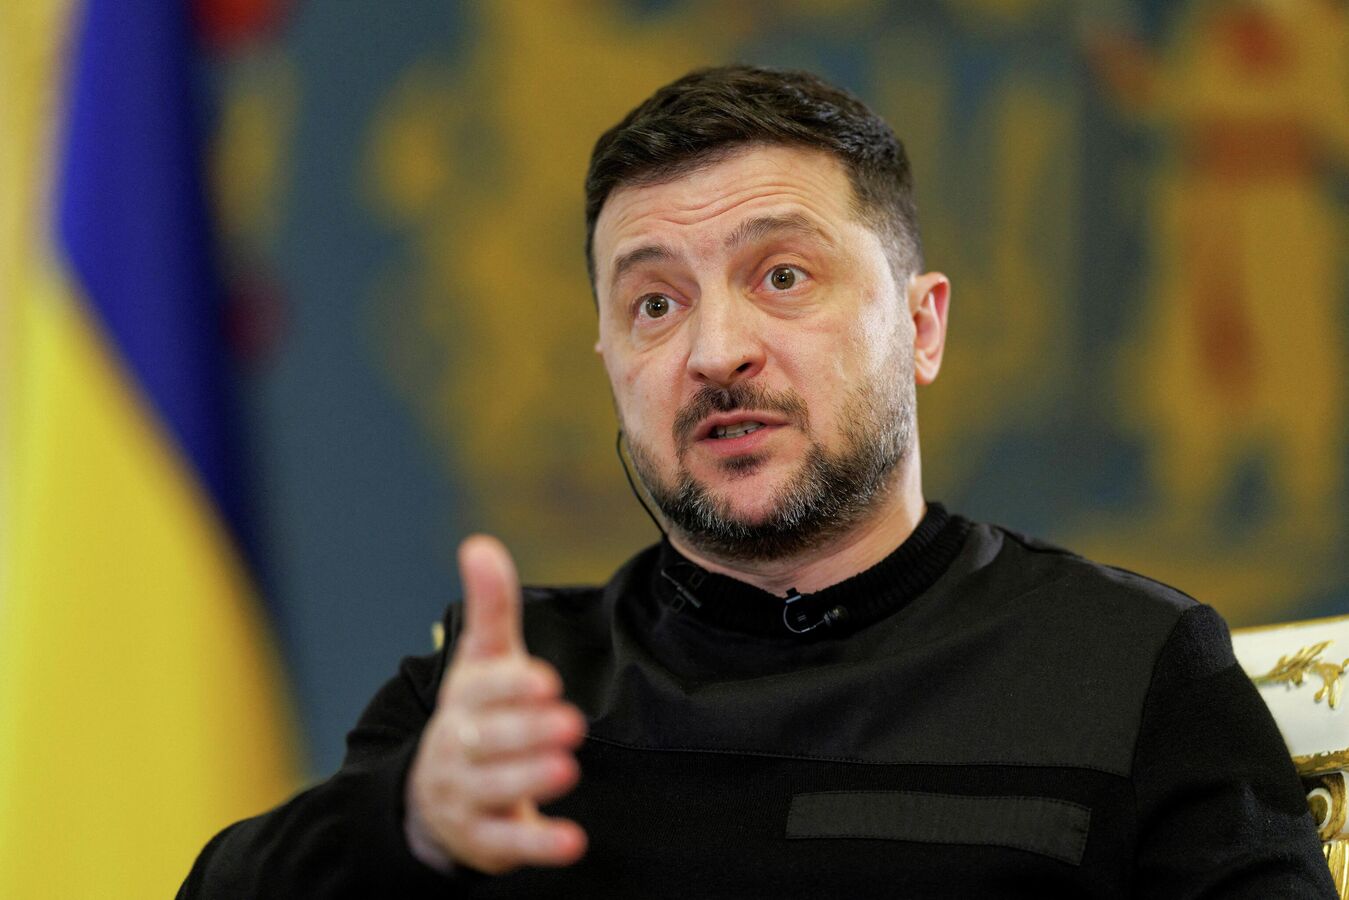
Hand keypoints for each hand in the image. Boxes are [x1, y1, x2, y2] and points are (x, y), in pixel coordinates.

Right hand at [405, 535, 587, 873]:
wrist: (430, 797)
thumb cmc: (473, 714)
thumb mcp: (480, 662)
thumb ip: (489, 608)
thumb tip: (480, 544)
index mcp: (463, 699)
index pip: (481, 690)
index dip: (510, 686)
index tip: (544, 679)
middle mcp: (459, 746)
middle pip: (488, 740)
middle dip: (526, 731)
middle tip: (569, 720)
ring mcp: (468, 795)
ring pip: (495, 788)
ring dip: (530, 779)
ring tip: (566, 768)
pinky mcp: (485, 838)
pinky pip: (510, 842)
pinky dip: (539, 843)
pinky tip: (573, 841)